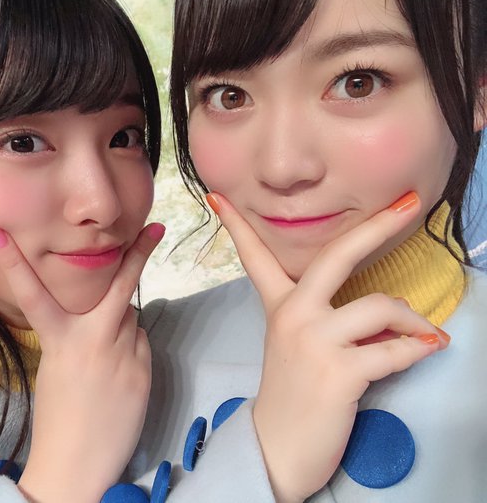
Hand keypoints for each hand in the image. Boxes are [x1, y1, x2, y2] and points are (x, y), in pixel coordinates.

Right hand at [0, 223, 164, 502]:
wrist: (77, 465)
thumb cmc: (59, 417)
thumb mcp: (57, 368)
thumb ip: (81, 335)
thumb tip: (113, 313)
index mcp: (59, 341)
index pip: (31, 294)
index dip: (11, 262)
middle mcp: (92, 342)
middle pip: (121, 288)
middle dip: (138, 255)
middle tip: (155, 228)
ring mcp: (123, 356)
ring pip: (131, 319)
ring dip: (124, 325)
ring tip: (107, 357)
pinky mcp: (144, 372)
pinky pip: (142, 344)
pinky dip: (133, 349)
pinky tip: (120, 374)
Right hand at [207, 192, 448, 502]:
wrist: (277, 449)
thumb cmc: (292, 396)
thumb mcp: (295, 346)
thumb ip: (325, 318)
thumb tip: (385, 308)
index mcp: (279, 308)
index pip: (254, 257)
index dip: (236, 224)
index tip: (220, 196)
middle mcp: (293, 316)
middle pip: (337, 255)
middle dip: (379, 226)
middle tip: (410, 204)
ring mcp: (314, 341)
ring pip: (382, 305)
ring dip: (414, 320)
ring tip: (424, 334)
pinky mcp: (339, 371)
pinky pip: (396, 350)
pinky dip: (418, 350)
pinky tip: (426, 350)